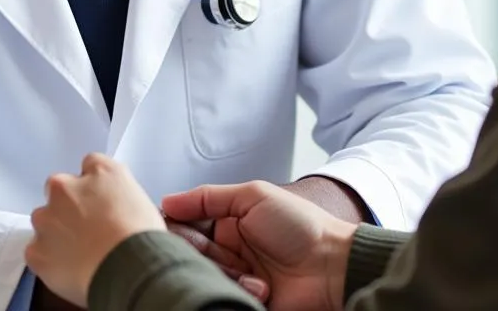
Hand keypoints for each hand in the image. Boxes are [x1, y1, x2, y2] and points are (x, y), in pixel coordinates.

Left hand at [25, 153, 167, 306]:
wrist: (126, 268)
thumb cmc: (140, 236)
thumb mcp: (141, 200)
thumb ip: (117, 192)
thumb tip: (110, 204)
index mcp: (100, 172)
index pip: (90, 164)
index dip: (94, 184)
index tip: (98, 199)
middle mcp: (68, 188)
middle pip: (59, 187)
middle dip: (68, 203)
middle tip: (86, 225)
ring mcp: (47, 219)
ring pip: (44, 219)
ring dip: (55, 229)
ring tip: (78, 250)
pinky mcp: (36, 250)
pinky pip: (36, 250)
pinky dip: (49, 256)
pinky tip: (69, 265)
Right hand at [163, 181, 357, 310]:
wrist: (331, 266)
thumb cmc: (300, 226)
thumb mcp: (254, 196)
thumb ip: (209, 197)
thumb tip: (166, 200)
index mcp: (227, 222)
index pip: (185, 224)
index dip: (178, 228)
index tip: (172, 227)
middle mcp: (225, 251)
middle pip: (189, 255)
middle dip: (207, 255)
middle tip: (233, 254)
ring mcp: (231, 279)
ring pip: (201, 279)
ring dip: (227, 276)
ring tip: (255, 276)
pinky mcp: (238, 302)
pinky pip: (217, 299)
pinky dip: (236, 294)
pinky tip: (261, 289)